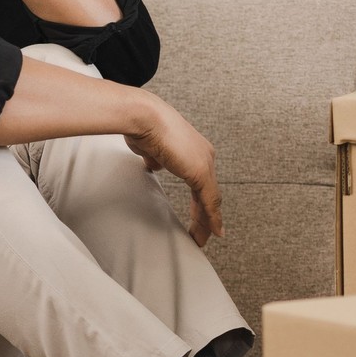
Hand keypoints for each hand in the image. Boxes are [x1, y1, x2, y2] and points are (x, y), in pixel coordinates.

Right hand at [124, 95, 225, 248]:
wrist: (143, 117)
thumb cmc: (141, 125)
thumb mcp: (148, 147)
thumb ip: (155, 157)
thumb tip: (154, 164)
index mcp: (192, 148)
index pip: (200, 182)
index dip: (200, 201)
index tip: (198, 215)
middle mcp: (203, 155)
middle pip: (208, 192)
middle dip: (205, 215)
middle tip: (202, 233)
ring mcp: (204, 163)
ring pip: (210, 199)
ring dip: (207, 221)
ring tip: (203, 239)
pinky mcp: (200, 172)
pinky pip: (209, 201)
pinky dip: (211, 218)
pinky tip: (213, 231)